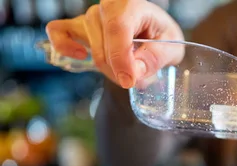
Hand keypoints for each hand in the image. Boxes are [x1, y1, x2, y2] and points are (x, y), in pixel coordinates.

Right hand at [46, 0, 183, 88]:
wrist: (153, 33)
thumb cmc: (161, 36)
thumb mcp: (171, 47)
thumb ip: (156, 58)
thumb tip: (134, 71)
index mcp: (130, 5)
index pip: (118, 29)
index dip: (121, 58)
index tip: (129, 80)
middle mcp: (106, 7)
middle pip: (104, 47)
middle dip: (121, 71)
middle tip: (137, 78)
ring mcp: (90, 16)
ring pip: (92, 50)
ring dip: (109, 70)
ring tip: (126, 70)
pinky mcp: (78, 26)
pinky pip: (58, 31)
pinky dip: (64, 45)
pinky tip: (81, 55)